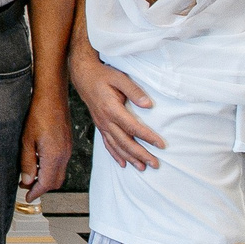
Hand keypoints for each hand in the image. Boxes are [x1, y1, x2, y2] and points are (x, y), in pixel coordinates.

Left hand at [20, 87, 70, 199]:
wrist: (52, 97)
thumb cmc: (38, 114)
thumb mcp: (26, 140)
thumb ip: (28, 162)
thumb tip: (27, 181)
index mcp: (54, 156)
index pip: (47, 183)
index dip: (36, 193)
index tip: (28, 197)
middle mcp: (64, 155)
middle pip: (56, 182)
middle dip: (41, 187)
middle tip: (26, 186)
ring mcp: (67, 149)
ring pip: (59, 173)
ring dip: (46, 178)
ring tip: (30, 174)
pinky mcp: (67, 143)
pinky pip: (61, 163)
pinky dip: (51, 168)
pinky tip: (39, 162)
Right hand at [70, 45, 164, 170]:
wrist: (83, 76)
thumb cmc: (103, 75)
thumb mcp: (120, 78)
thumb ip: (134, 91)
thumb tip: (148, 105)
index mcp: (111, 108)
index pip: (132, 127)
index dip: (147, 137)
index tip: (161, 145)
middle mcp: (105, 120)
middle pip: (124, 141)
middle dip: (140, 154)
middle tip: (155, 164)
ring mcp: (101, 124)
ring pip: (116, 146)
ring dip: (130, 158)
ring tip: (143, 168)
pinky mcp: (100, 125)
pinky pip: (107, 144)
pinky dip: (115, 155)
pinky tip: (123, 164)